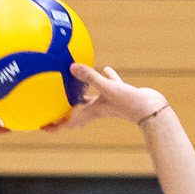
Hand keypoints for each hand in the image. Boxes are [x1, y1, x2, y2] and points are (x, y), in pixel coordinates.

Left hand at [47, 65, 167, 131]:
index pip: (68, 123)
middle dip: (64, 112)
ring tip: (73, 86)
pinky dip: (105, 78)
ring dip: (82, 94)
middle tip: (52, 108)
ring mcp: (109, 102)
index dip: (54, 126)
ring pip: (92, 98)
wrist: (153, 109)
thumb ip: (90, 77)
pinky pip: (109, 85)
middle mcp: (98, 108)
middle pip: (77, 112)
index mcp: (92, 111)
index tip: (42, 127)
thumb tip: (73, 66)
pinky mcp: (120, 95)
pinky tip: (105, 68)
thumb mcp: (108, 88)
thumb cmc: (130, 104)